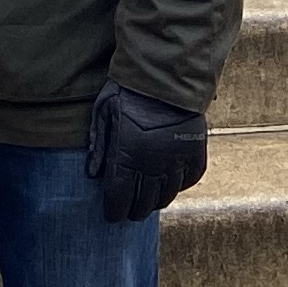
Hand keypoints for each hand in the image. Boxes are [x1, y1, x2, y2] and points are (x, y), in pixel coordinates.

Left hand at [83, 83, 210, 222]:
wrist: (167, 72)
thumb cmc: (129, 90)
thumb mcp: (104, 111)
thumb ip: (98, 145)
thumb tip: (92, 174)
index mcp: (127, 156)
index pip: (119, 200)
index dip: (114, 212)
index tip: (111, 214)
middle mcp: (153, 165)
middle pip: (143, 204)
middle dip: (133, 210)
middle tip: (128, 208)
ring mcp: (176, 160)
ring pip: (166, 196)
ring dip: (154, 200)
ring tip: (147, 197)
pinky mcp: (195, 153)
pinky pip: (188, 181)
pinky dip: (178, 185)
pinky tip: (168, 180)